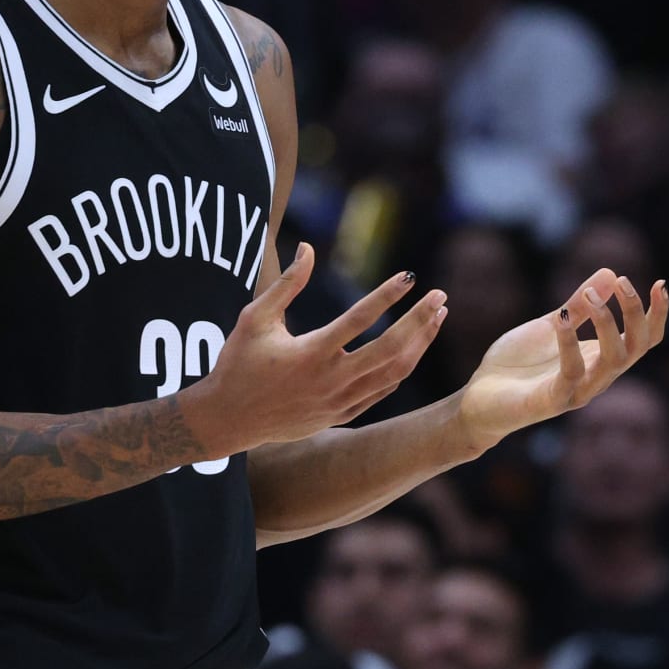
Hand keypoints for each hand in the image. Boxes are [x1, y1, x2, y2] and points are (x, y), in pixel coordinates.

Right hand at [181, 243, 447, 455]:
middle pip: (390, 349)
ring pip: (394, 373)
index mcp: (310, 353)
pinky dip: (402, 368)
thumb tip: (308, 247)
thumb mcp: (256, 318)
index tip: (410, 276)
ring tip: (437, 318)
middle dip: (420, 320)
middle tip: (440, 296)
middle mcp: (330, 380)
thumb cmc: (238, 363)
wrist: (228, 421)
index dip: (388, 296)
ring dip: (419, 344)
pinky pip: (383, 391)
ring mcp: (339, 402)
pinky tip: (413, 348)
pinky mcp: (341, 415)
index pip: (360, 319)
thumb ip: (287, 283)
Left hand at [457, 269, 666, 452]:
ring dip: (607, 323)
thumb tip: (611, 273)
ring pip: (614, 361)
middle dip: (635, 313)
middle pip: (636, 347)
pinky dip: (570, 343)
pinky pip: (573, 373)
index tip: (660, 284)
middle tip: (624, 282)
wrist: (479, 399)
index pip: (642, 340)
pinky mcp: (553, 401)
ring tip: (590, 294)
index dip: (656, 314)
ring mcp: (578, 391)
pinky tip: (562, 319)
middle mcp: (596, 376)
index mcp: (599, 358)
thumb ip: (580, 305)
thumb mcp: (552, 325)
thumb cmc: (518, 365)